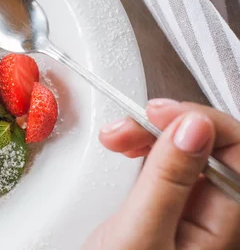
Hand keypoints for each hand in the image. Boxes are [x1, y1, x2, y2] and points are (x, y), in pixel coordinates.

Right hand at [85, 100, 239, 248]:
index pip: (237, 151)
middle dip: (167, 124)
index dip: (199, 121)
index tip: (157, 113)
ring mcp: (193, 212)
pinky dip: (145, 147)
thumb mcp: (140, 232)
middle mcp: (214, 216)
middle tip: (128, 124)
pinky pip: (169, 163)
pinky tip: (126, 147)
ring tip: (116, 136)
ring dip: (151, 132)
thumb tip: (194, 125)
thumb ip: (168, 180)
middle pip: (211, 145)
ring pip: (188, 149)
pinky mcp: (170, 207)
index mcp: (223, 225)